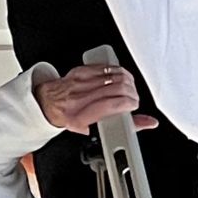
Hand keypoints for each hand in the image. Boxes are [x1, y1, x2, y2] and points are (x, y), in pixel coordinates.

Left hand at [33, 62, 152, 136]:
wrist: (48, 103)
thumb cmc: (73, 118)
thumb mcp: (94, 130)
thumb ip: (123, 126)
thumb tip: (148, 122)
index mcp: (80, 117)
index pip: (111, 104)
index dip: (128, 103)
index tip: (133, 105)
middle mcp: (78, 99)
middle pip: (116, 88)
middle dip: (131, 92)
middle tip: (132, 98)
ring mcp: (78, 83)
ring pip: (113, 76)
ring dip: (127, 82)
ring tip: (128, 89)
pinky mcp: (80, 71)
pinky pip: (106, 67)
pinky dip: (118, 72)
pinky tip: (120, 78)